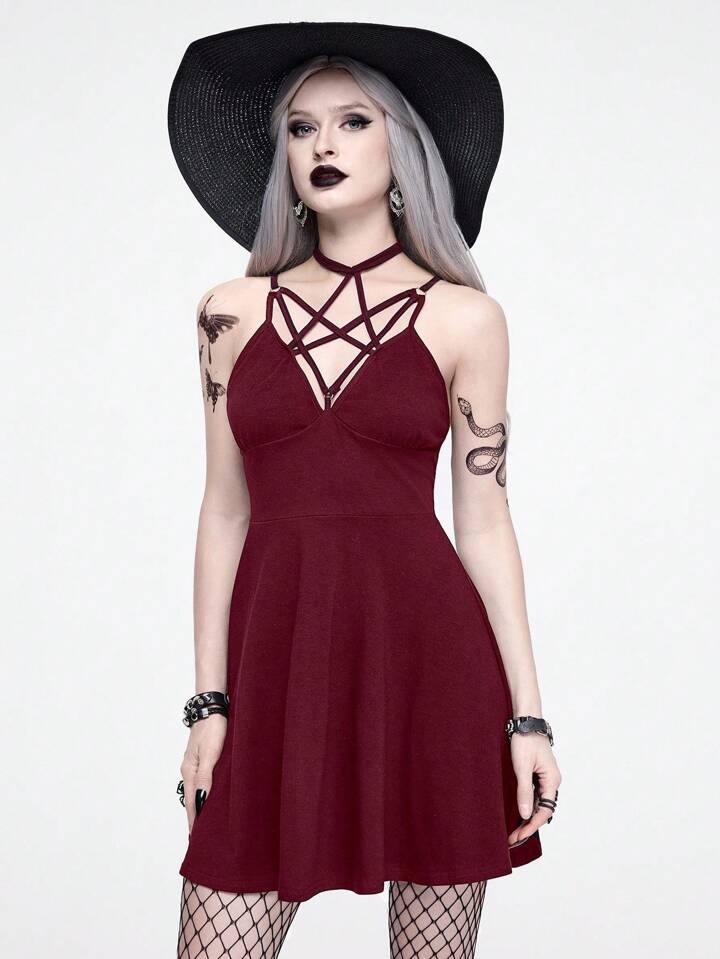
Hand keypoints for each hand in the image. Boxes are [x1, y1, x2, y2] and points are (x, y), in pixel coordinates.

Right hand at [180, 713, 226, 834]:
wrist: (213, 706)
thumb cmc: (213, 728)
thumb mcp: (210, 753)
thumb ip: (205, 777)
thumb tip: (201, 801)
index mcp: (190, 770)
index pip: (191, 802)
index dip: (194, 821)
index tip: (195, 839)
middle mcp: (189, 769)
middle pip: (191, 798)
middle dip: (194, 817)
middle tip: (198, 838)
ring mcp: (195, 763)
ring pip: (195, 790)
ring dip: (198, 806)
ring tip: (203, 823)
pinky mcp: (202, 757)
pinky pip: (201, 781)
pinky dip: (203, 793)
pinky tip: (208, 797)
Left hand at [507, 731, 560, 846]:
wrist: (525, 720)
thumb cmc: (525, 740)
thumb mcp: (522, 767)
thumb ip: (524, 791)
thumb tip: (526, 814)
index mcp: (552, 780)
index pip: (545, 811)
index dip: (532, 826)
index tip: (519, 836)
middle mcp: (551, 781)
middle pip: (542, 810)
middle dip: (528, 826)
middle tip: (513, 840)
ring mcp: (545, 778)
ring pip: (538, 804)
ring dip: (527, 818)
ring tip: (513, 832)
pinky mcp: (537, 774)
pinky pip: (534, 795)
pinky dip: (526, 806)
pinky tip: (517, 814)